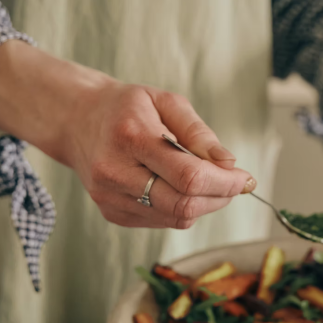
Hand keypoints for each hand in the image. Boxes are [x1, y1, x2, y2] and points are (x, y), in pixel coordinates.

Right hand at [0, 40, 253, 228]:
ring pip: (176, 218)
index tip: (245, 178)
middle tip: (235, 184)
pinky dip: (183, 209)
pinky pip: (162, 221)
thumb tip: (229, 164)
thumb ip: (200, 133)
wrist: (77, 121)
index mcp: (131, 137)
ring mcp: (110, 198)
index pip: (189, 176)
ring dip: (205, 205)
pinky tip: (182, 188)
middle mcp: (115, 172)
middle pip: (183, 204)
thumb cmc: (127, 107)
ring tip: (211, 183)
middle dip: (220, 198)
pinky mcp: (112, 213)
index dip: (225, 183)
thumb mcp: (166, 102)